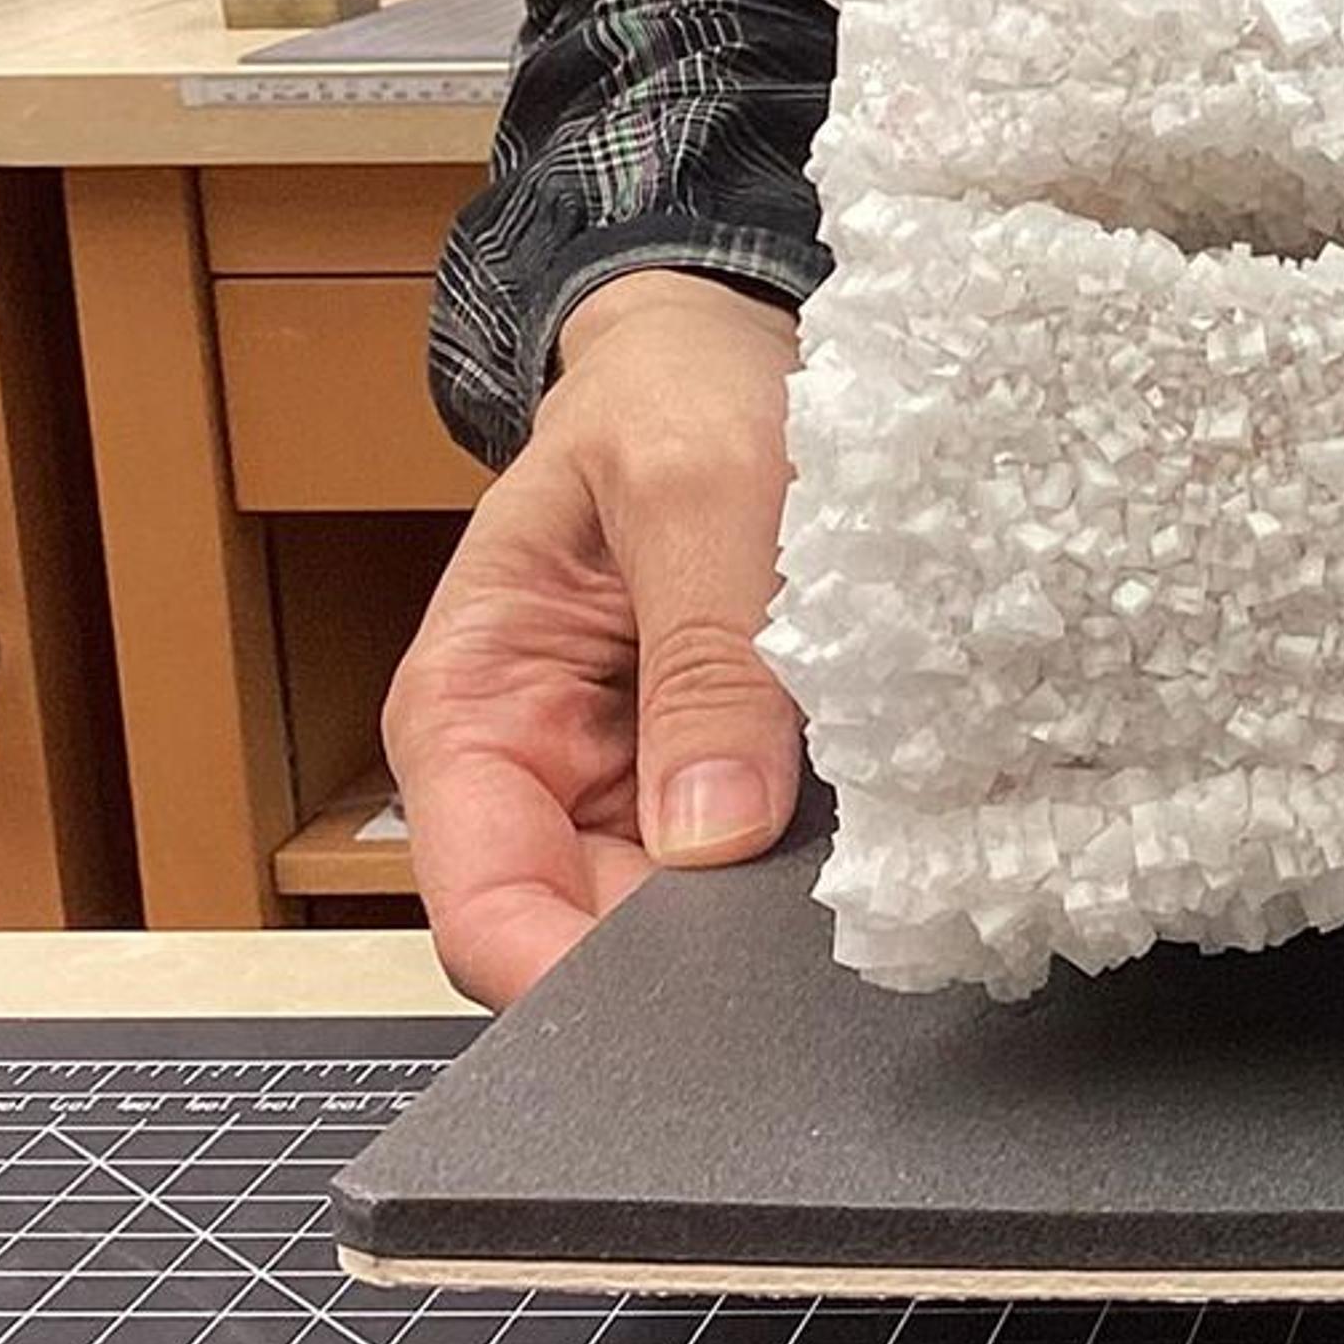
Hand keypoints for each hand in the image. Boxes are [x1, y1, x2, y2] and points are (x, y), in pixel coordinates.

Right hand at [386, 272, 802, 1006]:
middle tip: (811, 917)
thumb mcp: (699, 493)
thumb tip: (714, 834)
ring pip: (684, 913)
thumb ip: (708, 661)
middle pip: (591, 936)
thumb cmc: (672, 395)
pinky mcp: (721, 770)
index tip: (684, 989)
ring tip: (853, 847)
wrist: (714, 354)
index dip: (570, 975)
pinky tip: (871, 820)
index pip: (485, 911)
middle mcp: (539, 770)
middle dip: (690, 948)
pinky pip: (758, 854)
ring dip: (765, 902)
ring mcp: (633, 781)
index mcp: (472, 711)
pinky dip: (811, 854)